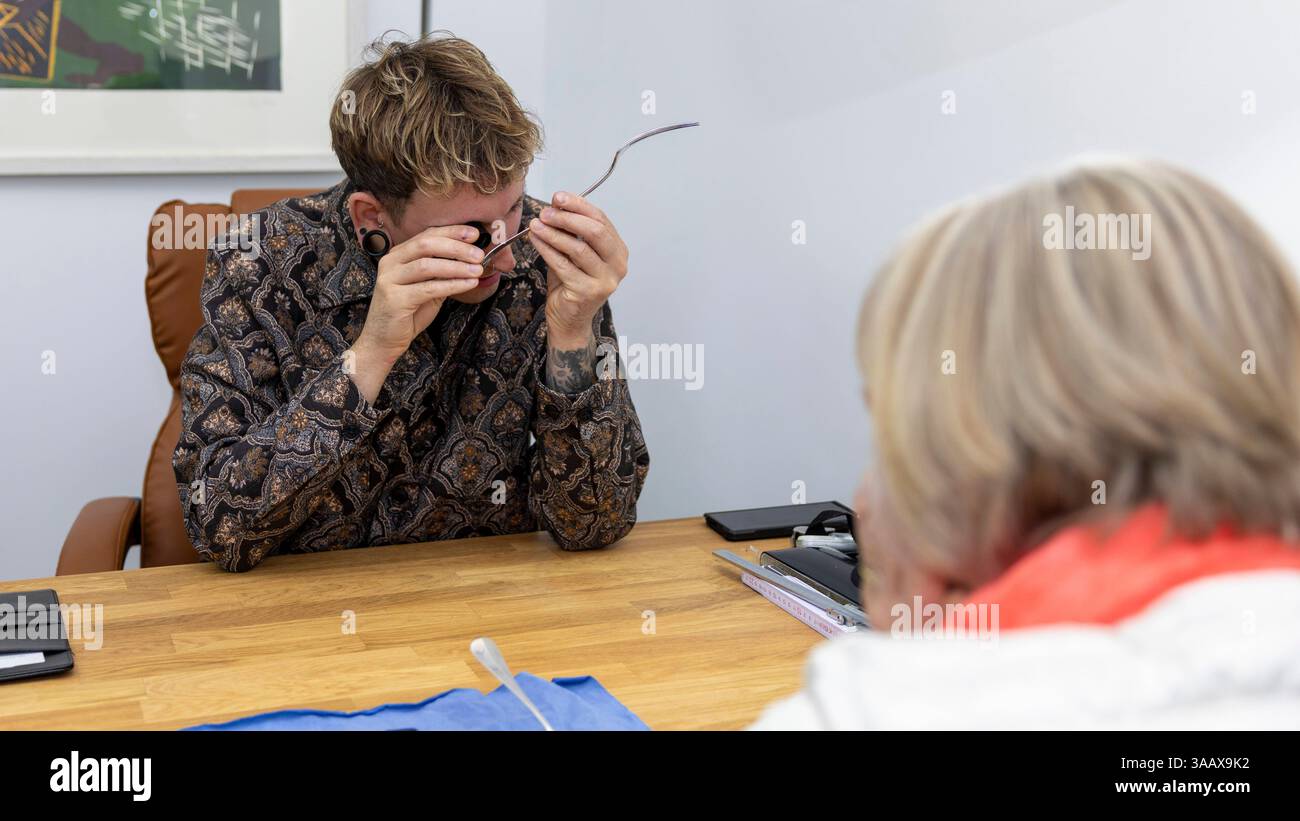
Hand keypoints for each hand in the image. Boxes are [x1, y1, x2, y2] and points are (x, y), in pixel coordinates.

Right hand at [348, 225, 484, 401]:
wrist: (384, 341)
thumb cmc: (408, 313)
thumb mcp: (429, 288)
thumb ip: (443, 273)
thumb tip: (472, 259)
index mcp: (398, 255)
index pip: (426, 235)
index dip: (451, 232)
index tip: (475, 233)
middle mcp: (390, 262)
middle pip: (426, 244)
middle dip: (456, 247)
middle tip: (479, 254)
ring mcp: (389, 280)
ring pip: (427, 265)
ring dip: (456, 266)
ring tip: (478, 270)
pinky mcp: (394, 298)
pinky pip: (428, 288)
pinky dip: (452, 284)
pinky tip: (469, 284)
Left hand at [528, 191, 628, 348]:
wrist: (569, 318)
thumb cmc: (571, 283)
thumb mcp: (573, 252)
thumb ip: (570, 231)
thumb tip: (556, 203)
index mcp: (618, 251)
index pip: (601, 220)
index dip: (579, 205)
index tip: (558, 197)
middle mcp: (618, 265)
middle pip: (595, 232)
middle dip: (568, 218)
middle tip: (546, 212)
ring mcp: (605, 280)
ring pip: (578, 248)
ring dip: (553, 233)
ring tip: (536, 224)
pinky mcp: (588, 292)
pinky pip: (563, 265)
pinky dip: (547, 249)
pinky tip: (535, 239)